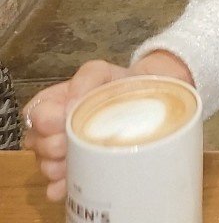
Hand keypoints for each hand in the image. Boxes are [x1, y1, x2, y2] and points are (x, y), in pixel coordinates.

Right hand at [23, 52, 194, 202]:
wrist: (144, 98)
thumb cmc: (116, 84)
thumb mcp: (101, 71)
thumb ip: (85, 80)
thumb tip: (70, 106)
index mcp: (54, 102)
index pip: (34, 116)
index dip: (45, 122)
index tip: (64, 121)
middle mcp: (52, 130)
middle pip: (37, 144)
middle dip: (53, 146)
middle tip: (72, 142)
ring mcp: (62, 153)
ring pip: (46, 166)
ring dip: (58, 167)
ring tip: (77, 160)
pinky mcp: (75, 172)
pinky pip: (57, 186)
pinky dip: (63, 187)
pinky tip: (70, 184)